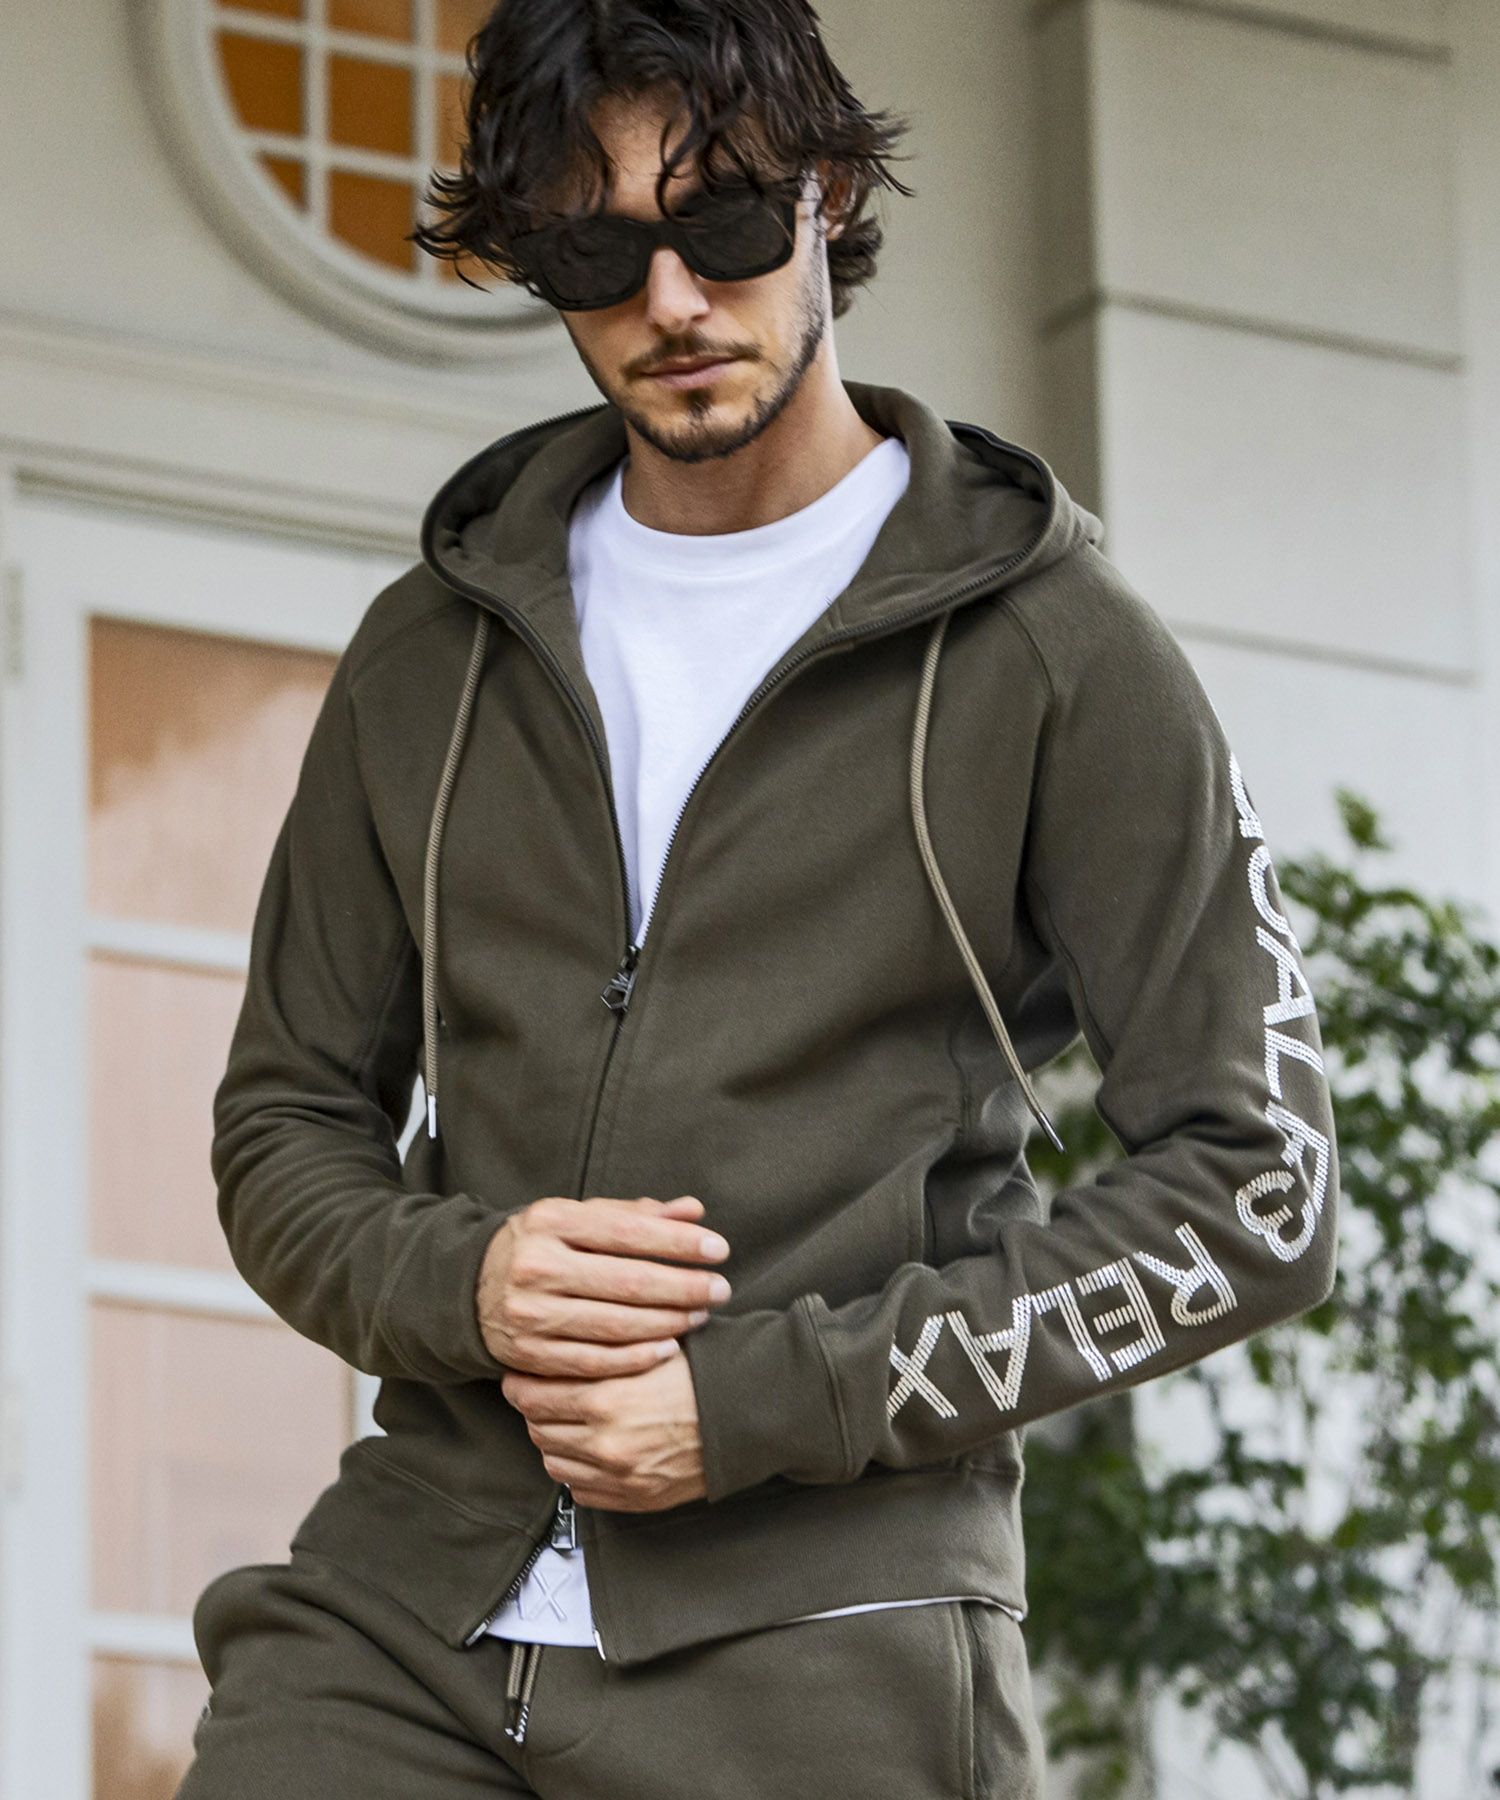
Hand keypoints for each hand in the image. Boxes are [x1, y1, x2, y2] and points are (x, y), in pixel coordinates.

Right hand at [476, 1193, 731, 1376]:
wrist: (473, 1286)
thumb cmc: (545, 1246)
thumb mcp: (581, 1219)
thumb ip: (636, 1216)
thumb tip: (694, 1210)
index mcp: (550, 1222)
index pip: (627, 1232)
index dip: (678, 1242)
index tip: (719, 1249)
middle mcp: (535, 1266)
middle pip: (626, 1281)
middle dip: (683, 1286)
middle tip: (721, 1288)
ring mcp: (529, 1313)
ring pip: (614, 1325)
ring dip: (668, 1322)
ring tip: (701, 1315)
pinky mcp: (527, 1355)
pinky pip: (594, 1362)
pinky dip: (636, 1358)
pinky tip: (668, 1348)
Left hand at [500, 1342, 705, 1511]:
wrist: (744, 1416)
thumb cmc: (701, 1374)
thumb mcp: (648, 1345)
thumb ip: (600, 1349)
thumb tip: (558, 1343)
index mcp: (604, 1399)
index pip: (531, 1396)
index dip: (520, 1383)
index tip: (519, 1375)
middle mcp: (604, 1442)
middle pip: (537, 1429)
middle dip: (535, 1410)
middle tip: (542, 1395)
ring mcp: (617, 1476)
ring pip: (554, 1462)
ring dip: (554, 1441)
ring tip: (566, 1422)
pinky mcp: (632, 1499)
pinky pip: (580, 1490)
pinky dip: (577, 1471)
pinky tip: (589, 1451)